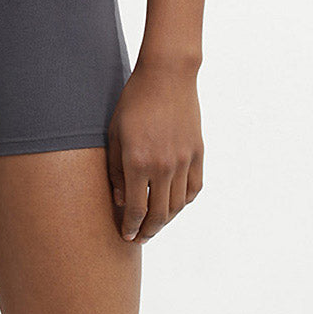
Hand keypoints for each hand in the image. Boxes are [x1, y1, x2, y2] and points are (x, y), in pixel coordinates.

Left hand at [106, 60, 202, 242]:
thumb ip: (115, 170)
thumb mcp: (114, 133)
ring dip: (166, 220)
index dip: (130, 227)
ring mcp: (183, 161)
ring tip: (155, 223)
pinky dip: (184, 201)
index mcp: (137, 162)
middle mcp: (163, 166)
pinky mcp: (198, 153)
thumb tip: (120, 200)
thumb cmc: (133, 101)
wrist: (167, 76)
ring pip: (178, 205)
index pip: (135, 209)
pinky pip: (193, 188)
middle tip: (139, 237)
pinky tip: (174, 203)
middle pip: (159, 215)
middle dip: (147, 231)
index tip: (125, 236)